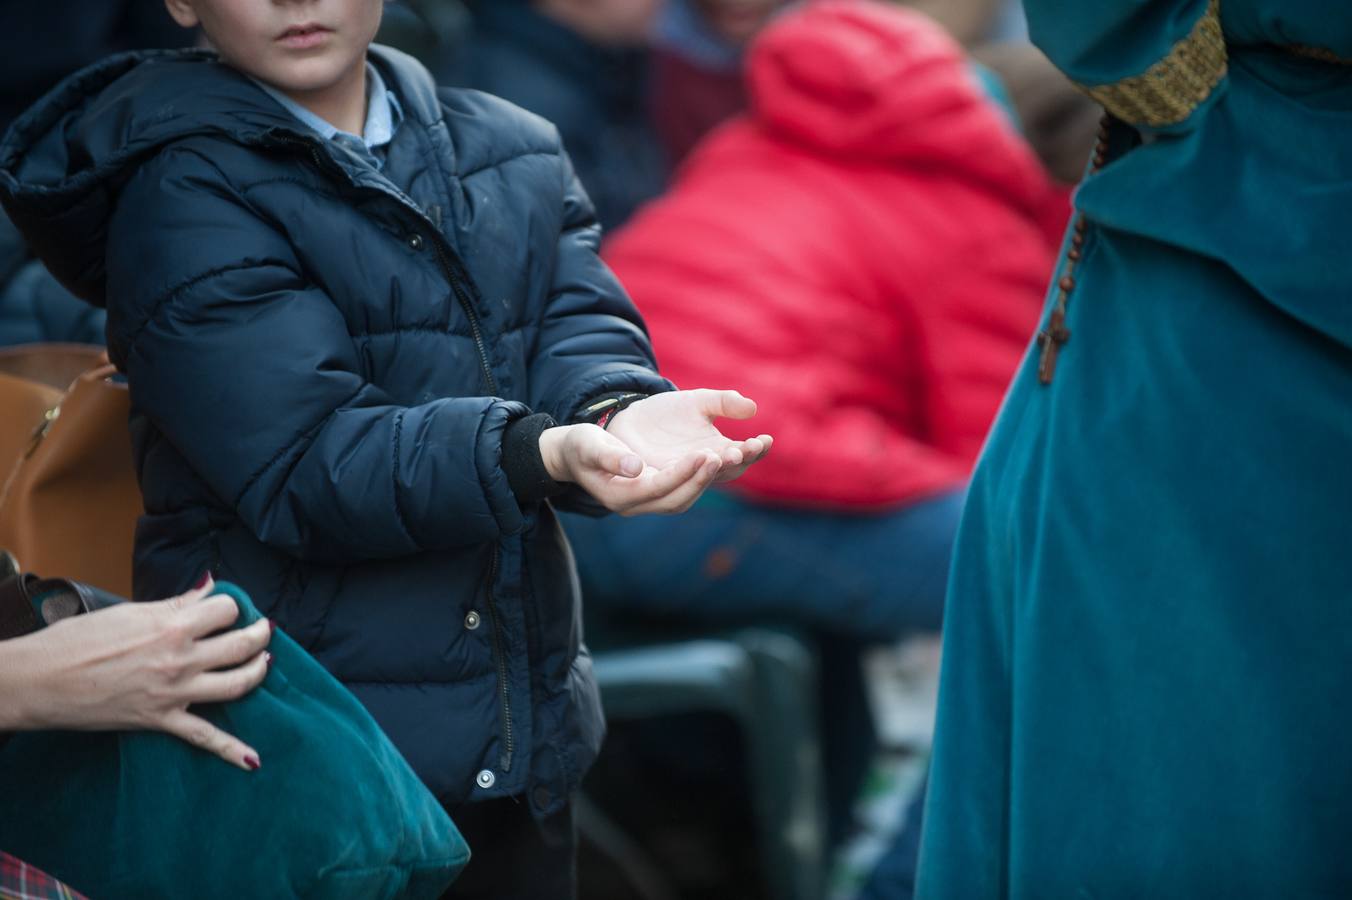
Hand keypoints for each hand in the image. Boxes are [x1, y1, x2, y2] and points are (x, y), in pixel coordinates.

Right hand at [0, 576, 271, 770]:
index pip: (225, 609)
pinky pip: (204, 738)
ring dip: (258, 672)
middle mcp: (180, 659)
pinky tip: (253, 760)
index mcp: (171, 625)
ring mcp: (174, 693)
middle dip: (259, 634)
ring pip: (237, 685)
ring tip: (264, 661)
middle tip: (263, 629)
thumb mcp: (130, 612)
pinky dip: (231, 750)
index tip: (226, 609)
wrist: (39, 680)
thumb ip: (176, 603)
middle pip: (241, 644)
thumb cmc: (77, 640)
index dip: (230, 605)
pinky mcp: (161, 720)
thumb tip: (208, 585)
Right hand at [539, 423, 722, 514]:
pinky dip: (700, 479)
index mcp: (617, 495)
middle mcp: (633, 506)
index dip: (681, 473)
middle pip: (675, 500)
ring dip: (704, 481)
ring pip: (682, 499)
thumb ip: (609, 456)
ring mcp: (645, 503)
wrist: (575, 455)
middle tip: (722, 457)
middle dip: (700, 480)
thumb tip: (635, 467)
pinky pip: (682, 491)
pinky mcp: (654, 494)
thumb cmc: (579, 446)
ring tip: (725, 458)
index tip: (703, 454)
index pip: (656, 487)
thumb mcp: (588, 445)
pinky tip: (716, 461)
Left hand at [604, 390, 771, 483]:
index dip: (756, 451)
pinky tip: (697, 455)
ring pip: (699, 484)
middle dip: (737, 461)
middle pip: (726, 473)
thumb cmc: (668, 413)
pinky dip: (682, 472)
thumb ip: (724, 403)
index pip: (743, 457)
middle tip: (745, 449)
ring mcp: (676, 479)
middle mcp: (700, 472)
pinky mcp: (650, 480)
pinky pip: (667, 483)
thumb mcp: (698, 402)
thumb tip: (752, 407)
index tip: (765, 440)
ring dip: (710, 472)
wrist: (630, 418)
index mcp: (717, 453)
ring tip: (721, 453)